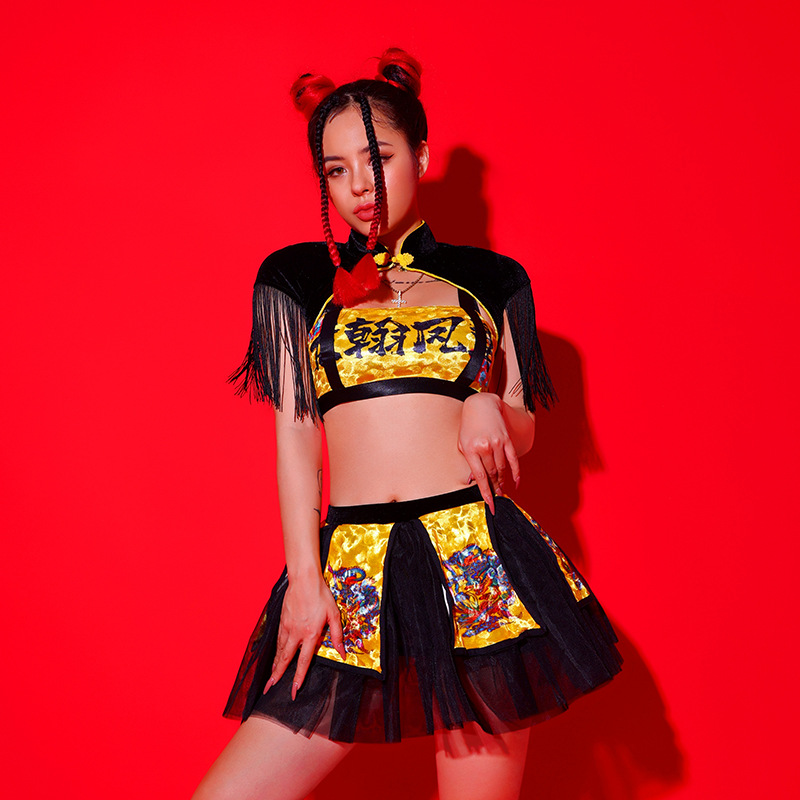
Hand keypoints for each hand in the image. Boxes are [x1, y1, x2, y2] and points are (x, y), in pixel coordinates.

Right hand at [265, 571, 344, 699]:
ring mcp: (287, 627)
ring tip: (271, 677)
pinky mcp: (282, 620)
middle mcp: (296, 633)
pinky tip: (275, 655)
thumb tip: (343, 652)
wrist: (304, 579)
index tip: (294, 690)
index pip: (303, 661)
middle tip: (269, 689)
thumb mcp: (333, 614)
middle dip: (277, 676)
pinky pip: (278, 639)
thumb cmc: (321, 595)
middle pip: (285, 659)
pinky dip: (275, 650)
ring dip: (274, 665)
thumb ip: (337, 635)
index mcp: (310, 634)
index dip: (298, 677)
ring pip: (279, 650)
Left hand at [458, 393, 520, 514]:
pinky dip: (515, 473)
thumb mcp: (462, 444)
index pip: (479, 477)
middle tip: (497, 498)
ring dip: (503, 482)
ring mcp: (496, 443)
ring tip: (502, 490)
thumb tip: (473, 481)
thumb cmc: (468, 426)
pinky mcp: (506, 440)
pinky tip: (516, 482)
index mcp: (470, 450)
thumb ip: (468, 462)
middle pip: (492, 474)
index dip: (485, 493)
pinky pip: (513, 460)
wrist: (480, 405)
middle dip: (495, 488)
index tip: (490, 504)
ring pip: (502, 469)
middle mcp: (484, 448)